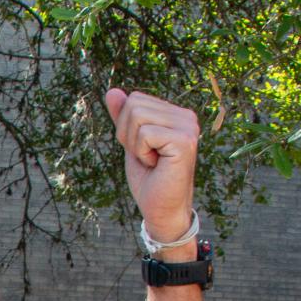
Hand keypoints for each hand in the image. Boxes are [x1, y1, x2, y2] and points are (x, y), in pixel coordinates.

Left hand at [101, 88, 200, 250]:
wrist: (161, 209)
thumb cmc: (148, 179)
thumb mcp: (130, 143)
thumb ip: (123, 117)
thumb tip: (112, 91)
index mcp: (176, 114)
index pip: (134, 99)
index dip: (125, 127)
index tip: (143, 149)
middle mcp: (186, 116)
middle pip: (134, 104)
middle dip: (128, 134)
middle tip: (146, 157)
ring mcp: (188, 127)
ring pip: (137, 116)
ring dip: (135, 145)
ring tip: (152, 160)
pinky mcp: (185, 141)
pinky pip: (144, 134)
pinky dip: (142, 153)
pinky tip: (157, 165)